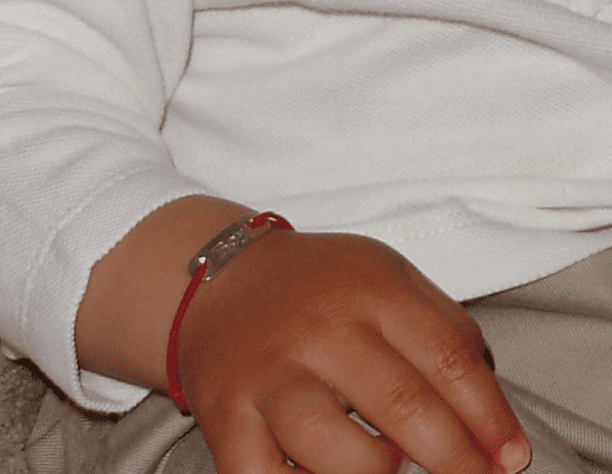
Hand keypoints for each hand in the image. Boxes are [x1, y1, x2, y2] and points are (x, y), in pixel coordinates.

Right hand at [176, 231, 530, 473]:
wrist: (220, 277)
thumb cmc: (320, 286)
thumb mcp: (388, 276)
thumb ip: (447, 330)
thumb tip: (494, 420)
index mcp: (370, 289)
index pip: (450, 360)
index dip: (490, 420)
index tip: (510, 458)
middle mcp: (320, 328)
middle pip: (406, 410)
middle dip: (456, 463)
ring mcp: (269, 374)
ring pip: (341, 455)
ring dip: (379, 473)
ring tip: (388, 462)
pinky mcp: (226, 414)